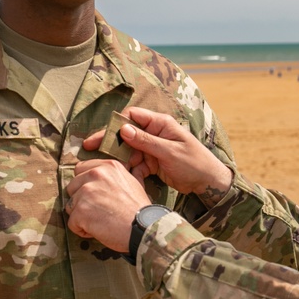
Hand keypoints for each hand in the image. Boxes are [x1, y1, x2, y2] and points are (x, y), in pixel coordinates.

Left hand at [65, 159, 149, 252]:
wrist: (144, 227)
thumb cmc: (139, 209)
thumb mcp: (132, 182)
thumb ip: (112, 176)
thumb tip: (100, 177)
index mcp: (108, 166)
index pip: (80, 169)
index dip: (85, 184)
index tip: (95, 195)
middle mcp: (95, 174)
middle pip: (72, 187)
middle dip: (81, 200)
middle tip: (99, 211)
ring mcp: (86, 192)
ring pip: (70, 205)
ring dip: (81, 215)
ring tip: (100, 221)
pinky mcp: (81, 211)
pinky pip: (72, 223)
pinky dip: (82, 230)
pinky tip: (97, 230)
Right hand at [84, 107, 232, 207]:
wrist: (209, 182)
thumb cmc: (195, 162)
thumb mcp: (170, 151)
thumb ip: (147, 141)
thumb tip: (124, 129)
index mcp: (160, 123)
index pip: (132, 117)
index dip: (115, 125)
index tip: (100, 136)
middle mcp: (154, 133)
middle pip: (126, 135)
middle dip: (110, 144)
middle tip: (90, 150)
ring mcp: (152, 148)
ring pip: (128, 152)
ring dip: (119, 161)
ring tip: (106, 170)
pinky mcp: (152, 163)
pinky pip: (135, 165)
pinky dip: (130, 173)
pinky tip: (123, 180)